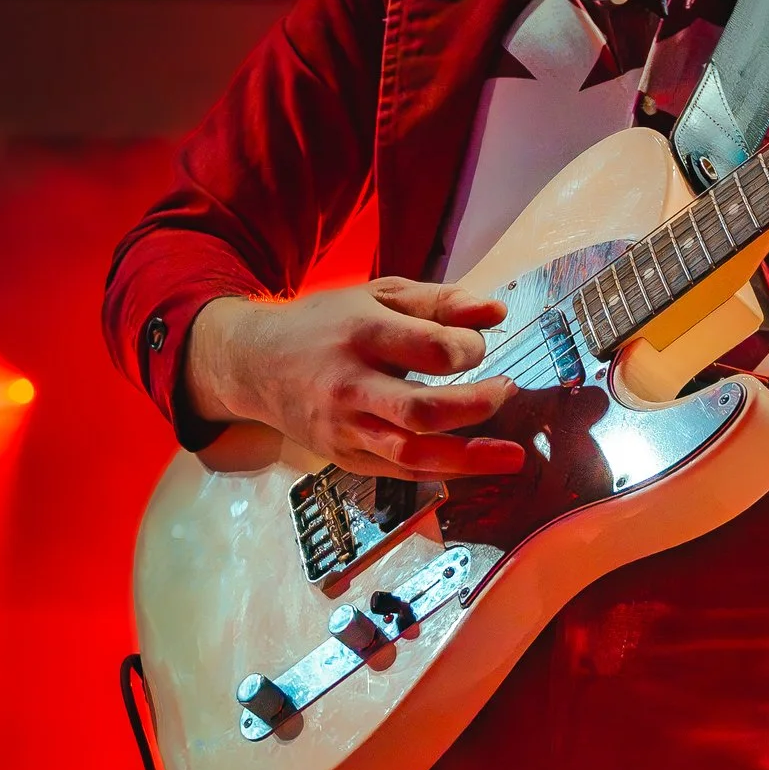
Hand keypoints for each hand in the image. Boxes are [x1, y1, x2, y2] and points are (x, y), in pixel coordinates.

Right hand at [182, 277, 525, 477]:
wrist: (255, 363)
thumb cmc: (326, 323)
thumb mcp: (378, 296)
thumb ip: (440, 301)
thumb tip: (497, 311)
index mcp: (362, 335)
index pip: (432, 349)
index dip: (469, 348)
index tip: (476, 346)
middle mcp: (351, 386)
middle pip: (424, 411)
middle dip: (477, 406)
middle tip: (507, 390)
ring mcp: (345, 429)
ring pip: (412, 454)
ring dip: (470, 458)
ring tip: (513, 456)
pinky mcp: (344, 457)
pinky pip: (400, 472)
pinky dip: (441, 470)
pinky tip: (473, 463)